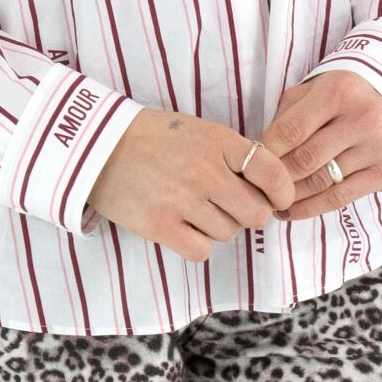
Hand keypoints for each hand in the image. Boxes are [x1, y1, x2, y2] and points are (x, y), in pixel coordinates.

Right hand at [87, 108, 295, 261]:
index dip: (283, 190)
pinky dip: (198, 243)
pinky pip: (202, 250)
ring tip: (197, 207)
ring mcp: (183, 201)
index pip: (271, 172)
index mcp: (218, 142)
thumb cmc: (155, 137)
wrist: (99, 147)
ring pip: (229, 232)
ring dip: (220, 225)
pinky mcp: (161, 226)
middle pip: (256, 212)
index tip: (279, 197)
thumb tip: (267, 187)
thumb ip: (233, 155)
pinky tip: (185, 225)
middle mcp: (205, 171)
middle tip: (234, 204)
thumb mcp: (200, 131)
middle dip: (251, 212)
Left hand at [259, 70, 381, 220]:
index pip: (291, 130)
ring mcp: (376, 147)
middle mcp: (362, 118)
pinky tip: (290, 210)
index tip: (248, 165)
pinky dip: (310, 208)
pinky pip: (340, 198)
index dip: (266, 153)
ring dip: (290, 196)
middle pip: (305, 160)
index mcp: (339, 92)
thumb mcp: (311, 92)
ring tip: (269, 201)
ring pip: (321, 183)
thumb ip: (285, 117)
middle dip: (276, 177)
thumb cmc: (338, 96)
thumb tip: (258, 154)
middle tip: (256, 188)